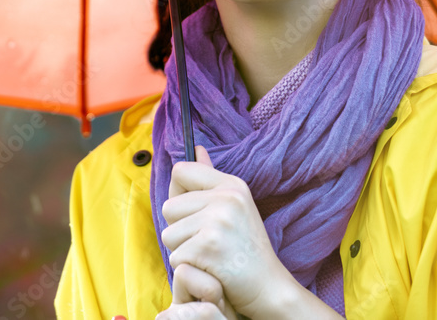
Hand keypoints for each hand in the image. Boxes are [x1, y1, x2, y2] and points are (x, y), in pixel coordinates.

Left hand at [160, 146, 291, 317]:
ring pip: (168, 234)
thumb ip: (210, 179)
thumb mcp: (235, 206)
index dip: (177, 193)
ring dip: (182, 250)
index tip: (192, 212)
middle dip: (179, 229)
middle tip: (206, 241)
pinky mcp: (208, 247)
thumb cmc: (246, 248)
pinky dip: (188, 268)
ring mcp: (217, 222)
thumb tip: (197, 148)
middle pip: (168, 207)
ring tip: (209, 255)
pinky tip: (210, 269)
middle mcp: (226, 198)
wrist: (268, 288)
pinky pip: (175, 256)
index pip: (180, 171)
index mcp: (232, 184)